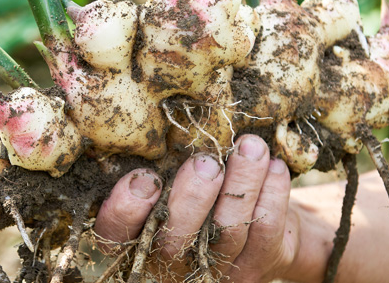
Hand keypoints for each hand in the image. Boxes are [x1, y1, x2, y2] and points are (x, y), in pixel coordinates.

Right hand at [94, 135, 300, 281]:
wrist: (254, 230)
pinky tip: (273, 166)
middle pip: (173, 244)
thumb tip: (156, 120)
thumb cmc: (198, 193)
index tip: (145, 177)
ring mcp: (216, 270)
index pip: (115, 236)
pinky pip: (265, 231)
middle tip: (206, 162)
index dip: (125, 211)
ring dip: (241, 185)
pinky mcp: (255, 267)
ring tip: (250, 147)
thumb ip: (159, 166)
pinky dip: (271, 194)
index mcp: (139, 240)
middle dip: (191, 200)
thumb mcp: (169, 178)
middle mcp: (172, 264)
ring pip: (227, 233)